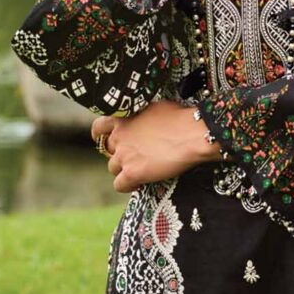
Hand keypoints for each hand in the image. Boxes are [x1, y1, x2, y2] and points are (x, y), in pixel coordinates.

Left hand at [90, 99, 221, 192]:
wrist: (193, 133)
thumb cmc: (181, 118)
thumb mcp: (156, 108)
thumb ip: (142, 116)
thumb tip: (145, 121)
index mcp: (124, 117)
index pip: (100, 127)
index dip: (103, 136)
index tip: (110, 140)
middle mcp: (119, 136)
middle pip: (107, 150)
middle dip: (119, 153)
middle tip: (134, 155)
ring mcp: (124, 155)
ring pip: (113, 168)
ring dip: (124, 169)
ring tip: (141, 169)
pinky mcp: (132, 173)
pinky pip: (119, 185)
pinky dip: (128, 185)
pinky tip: (140, 183)